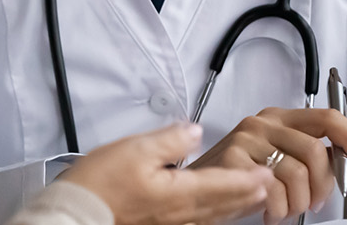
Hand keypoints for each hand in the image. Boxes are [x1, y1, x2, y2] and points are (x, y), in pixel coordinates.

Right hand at [59, 123, 271, 224]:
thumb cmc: (100, 184)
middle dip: (248, 195)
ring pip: (213, 217)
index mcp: (179, 191)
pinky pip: (197, 223)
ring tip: (251, 201)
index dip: (249, 177)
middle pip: (224, 204)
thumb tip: (195, 131)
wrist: (78, 213)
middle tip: (268, 187)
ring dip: (235, 209)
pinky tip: (212, 215)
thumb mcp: (136, 148)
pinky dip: (214, 217)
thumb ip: (171, 139)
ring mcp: (171, 224)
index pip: (225, 183)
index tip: (267, 172)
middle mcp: (181, 213)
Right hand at [188, 107, 346, 224]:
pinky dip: (278, 208)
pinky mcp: (232, 158)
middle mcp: (263, 123)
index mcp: (280, 118)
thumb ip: (310, 155)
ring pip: (297, 173)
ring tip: (286, 209)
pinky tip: (270, 211)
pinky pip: (273, 188)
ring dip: (298, 203)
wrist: (196, 189)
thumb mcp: (280, 160)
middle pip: (316, 151)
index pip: (329, 117)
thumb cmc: (241, 178)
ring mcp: (246, 138)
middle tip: (312, 203)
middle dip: (322, 187)